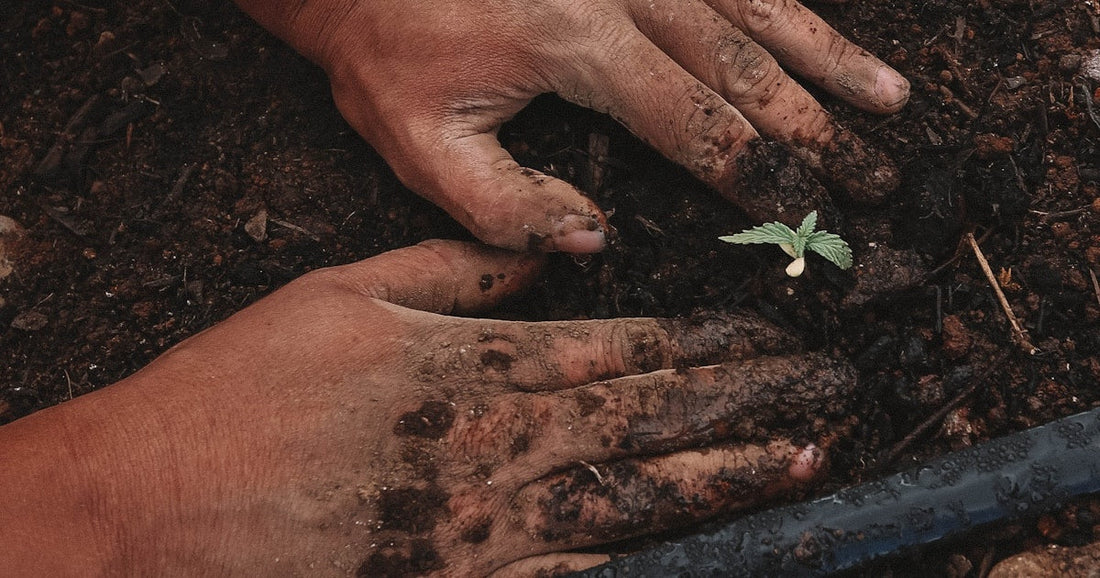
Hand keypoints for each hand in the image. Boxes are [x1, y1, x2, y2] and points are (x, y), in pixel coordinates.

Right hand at [0, 240, 855, 575]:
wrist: (157, 501)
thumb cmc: (243, 385)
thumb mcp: (346, 291)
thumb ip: (459, 269)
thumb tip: (552, 251)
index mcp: (471, 368)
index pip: (621, 349)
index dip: (708, 342)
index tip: (774, 335)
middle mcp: (493, 448)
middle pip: (648, 421)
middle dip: (748, 405)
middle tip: (830, 394)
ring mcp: (480, 528)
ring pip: (631, 500)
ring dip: (723, 480)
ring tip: (802, 464)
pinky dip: (640, 564)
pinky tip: (699, 552)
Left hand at [238, 0, 909, 252]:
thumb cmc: (381, 46)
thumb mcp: (417, 143)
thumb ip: (505, 206)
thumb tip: (596, 240)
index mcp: (574, 42)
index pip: (693, 121)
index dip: (758, 173)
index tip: (809, 214)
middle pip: (744, 64)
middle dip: (816, 128)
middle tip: (877, 174)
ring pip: (752, 4)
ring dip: (826, 54)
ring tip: (888, 99)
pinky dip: (783, 0)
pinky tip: (819, 25)